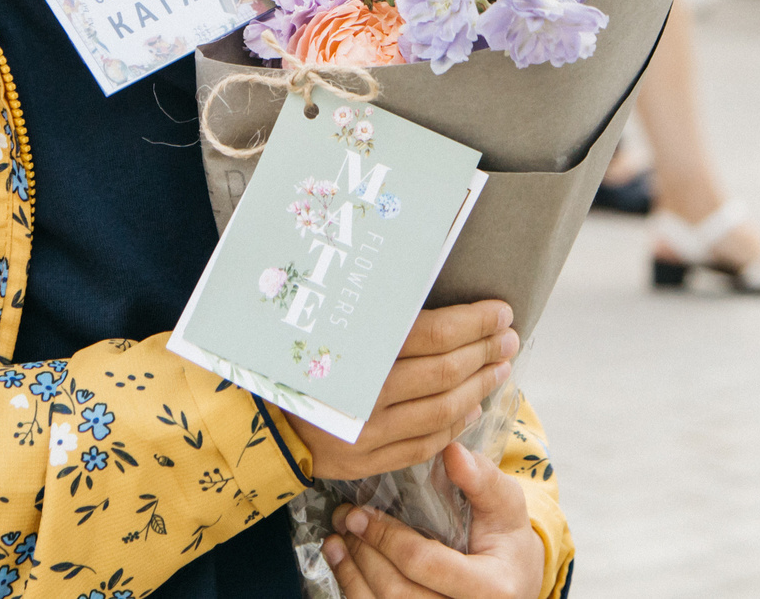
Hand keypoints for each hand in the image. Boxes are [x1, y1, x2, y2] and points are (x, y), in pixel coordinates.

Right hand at [284, 300, 517, 480]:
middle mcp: (364, 397)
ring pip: (442, 410)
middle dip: (485, 351)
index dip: (473, 322)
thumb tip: (431, 296)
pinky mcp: (366, 464)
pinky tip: (473, 406)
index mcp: (355, 353)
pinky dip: (456, 425)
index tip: (500, 311)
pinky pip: (425, 445)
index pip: (432, 334)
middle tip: (508, 336)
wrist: (251, 418)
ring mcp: (367, 436)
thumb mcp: (327, 327)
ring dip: (480, 386)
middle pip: (444, 372)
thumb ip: (377, 317)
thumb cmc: (289, 361)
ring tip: (500, 367)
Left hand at [321, 442, 545, 598]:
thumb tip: (452, 451)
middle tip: (345, 518)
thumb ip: (482, 480)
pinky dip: (354, 589)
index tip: (361, 511)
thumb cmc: (506, 539)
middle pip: (397, 593)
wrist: (515, 581)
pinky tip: (342, 563)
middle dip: (364, 553)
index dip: (387, 537)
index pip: (424, 564)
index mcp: (492, 588)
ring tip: (337, 538)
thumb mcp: (506, 505)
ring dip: (351, 573)